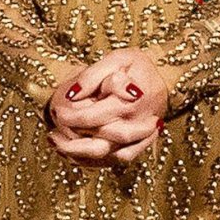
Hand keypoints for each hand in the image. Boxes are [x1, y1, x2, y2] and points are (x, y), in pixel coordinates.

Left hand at [46, 48, 169, 165]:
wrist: (167, 75)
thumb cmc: (138, 65)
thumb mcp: (116, 58)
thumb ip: (93, 75)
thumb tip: (72, 94)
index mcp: (130, 102)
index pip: (93, 118)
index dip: (71, 118)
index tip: (57, 113)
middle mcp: (137, 124)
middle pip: (100, 144)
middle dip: (72, 144)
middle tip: (51, 137)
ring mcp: (141, 137)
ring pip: (109, 156)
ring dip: (82, 156)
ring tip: (59, 147)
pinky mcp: (143, 143)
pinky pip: (120, 159)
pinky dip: (100, 161)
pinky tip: (79, 156)